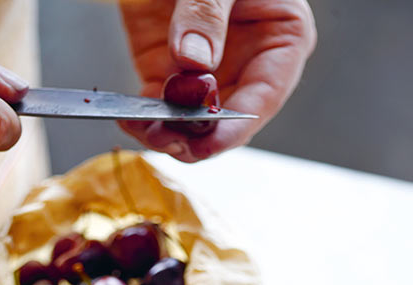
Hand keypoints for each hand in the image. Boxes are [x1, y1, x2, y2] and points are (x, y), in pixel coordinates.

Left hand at [119, 0, 315, 162]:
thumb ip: (208, 11)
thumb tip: (194, 60)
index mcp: (282, 39)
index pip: (264, 98)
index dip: (235, 127)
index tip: (208, 142)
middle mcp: (247, 63)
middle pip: (227, 120)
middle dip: (197, 137)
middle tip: (168, 140)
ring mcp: (208, 71)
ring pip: (193, 123)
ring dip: (168, 135)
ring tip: (144, 131)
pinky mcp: (170, 69)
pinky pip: (161, 107)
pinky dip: (145, 118)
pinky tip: (130, 118)